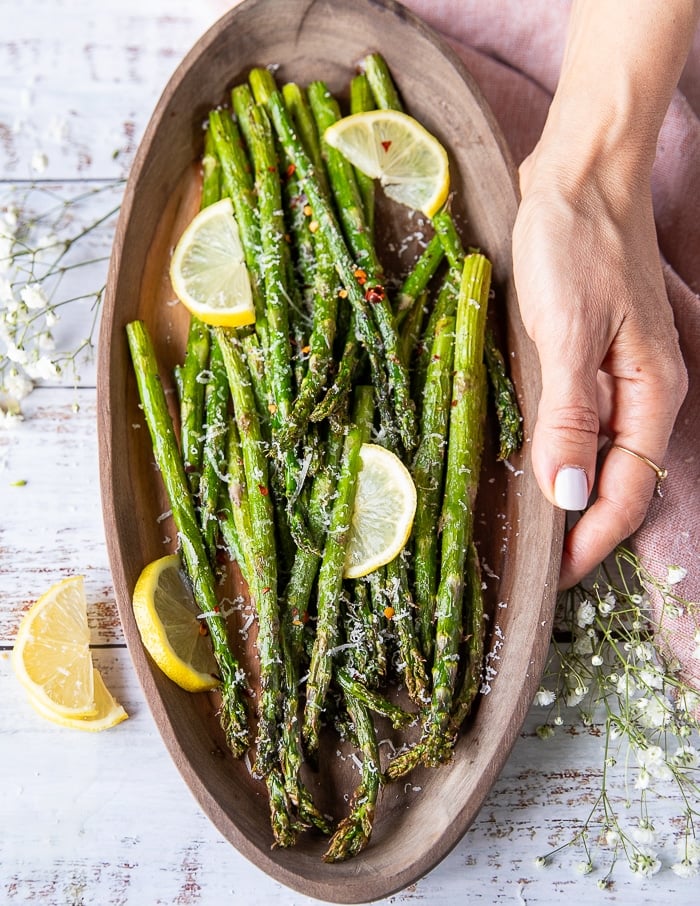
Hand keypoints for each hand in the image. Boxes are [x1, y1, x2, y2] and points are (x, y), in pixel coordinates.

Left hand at [512, 151, 687, 588]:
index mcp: (649, 395)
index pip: (625, 491)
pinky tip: (522, 462)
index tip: (555, 575)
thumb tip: (569, 493)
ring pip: (593, 455)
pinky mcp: (585, 358)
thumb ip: (570, 416)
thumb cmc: (577, 245)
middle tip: (529, 559)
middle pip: (614, 480)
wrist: (577, 176)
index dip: (592, 539)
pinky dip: (552, 450)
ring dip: (563, 492)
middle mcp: (637, 394)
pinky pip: (575, 422)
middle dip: (579, 525)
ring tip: (521, 525)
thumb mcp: (568, 333)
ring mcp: (612, 376)